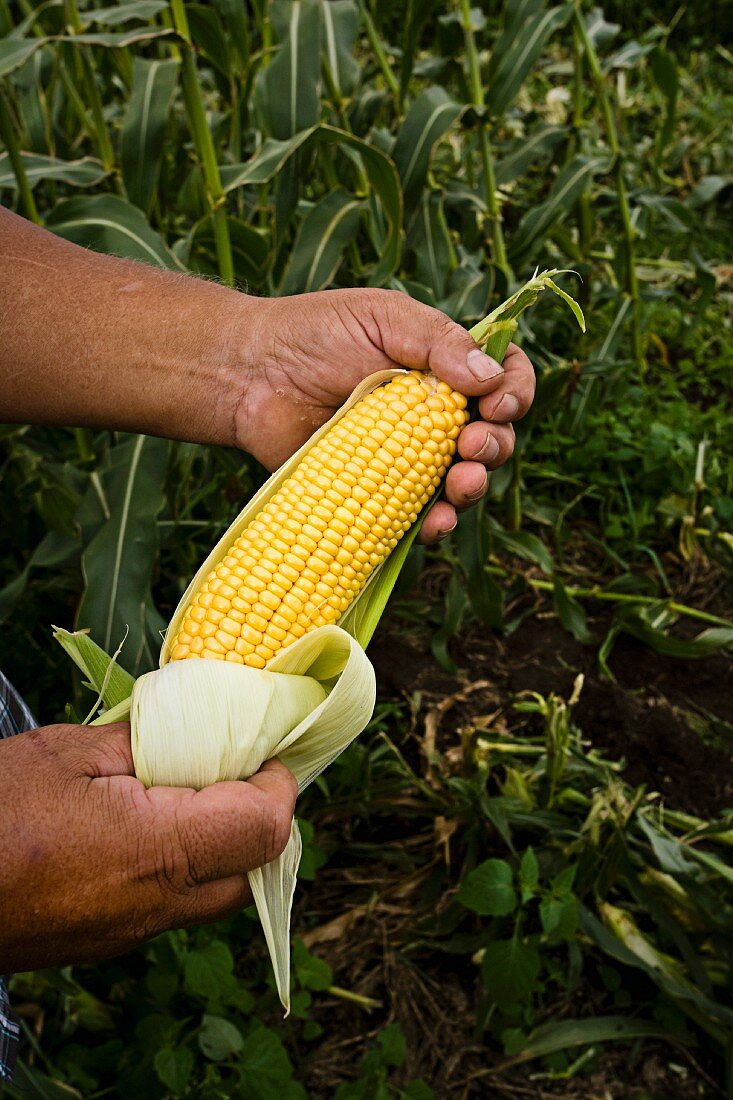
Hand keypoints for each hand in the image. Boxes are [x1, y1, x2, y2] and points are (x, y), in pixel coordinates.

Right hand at [0, 723, 296, 971]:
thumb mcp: (67, 752)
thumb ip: (146, 740)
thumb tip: (197, 727)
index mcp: (157, 851)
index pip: (265, 828)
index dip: (277, 782)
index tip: (261, 747)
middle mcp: (155, 905)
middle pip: (252, 869)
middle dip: (257, 815)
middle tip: (229, 767)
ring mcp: (129, 933)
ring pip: (214, 893)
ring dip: (219, 841)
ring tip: (182, 790)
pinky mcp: (104, 942)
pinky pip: (170, 904)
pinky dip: (179, 864)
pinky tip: (142, 824)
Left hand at [238, 289, 535, 542]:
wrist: (249, 377)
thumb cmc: (312, 334)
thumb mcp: (382, 316)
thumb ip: (438, 340)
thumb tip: (492, 376)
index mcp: (443, 368)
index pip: (504, 380)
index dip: (515, 393)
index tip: (496, 403)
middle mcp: (433, 415)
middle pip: (493, 438)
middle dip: (496, 444)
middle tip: (471, 443)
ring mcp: (408, 458)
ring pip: (464, 482)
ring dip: (474, 486)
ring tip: (460, 484)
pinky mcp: (378, 494)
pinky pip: (419, 517)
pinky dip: (436, 524)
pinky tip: (434, 523)